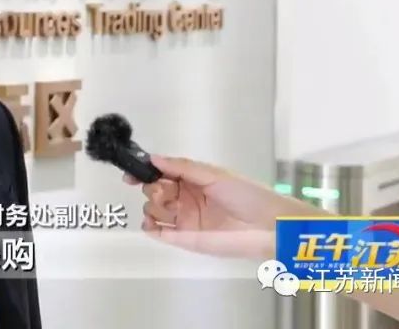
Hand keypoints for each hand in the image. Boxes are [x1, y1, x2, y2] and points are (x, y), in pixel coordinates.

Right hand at [124, 154, 329, 259]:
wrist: (267, 226)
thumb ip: (181, 166)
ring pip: (152, 210)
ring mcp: (183, 219)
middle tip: (167, 191)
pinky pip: (157, 232)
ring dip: (153, 206)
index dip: (144, 172)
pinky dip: (149, 226)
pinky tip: (153, 223)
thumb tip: (153, 158)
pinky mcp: (184, 239)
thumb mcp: (214, 173)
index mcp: (192, 180)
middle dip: (153, 188)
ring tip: (169, 208)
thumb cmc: (246, 194)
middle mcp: (185, 199)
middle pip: (153, 190)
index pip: (161, 173)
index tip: (131, 174)